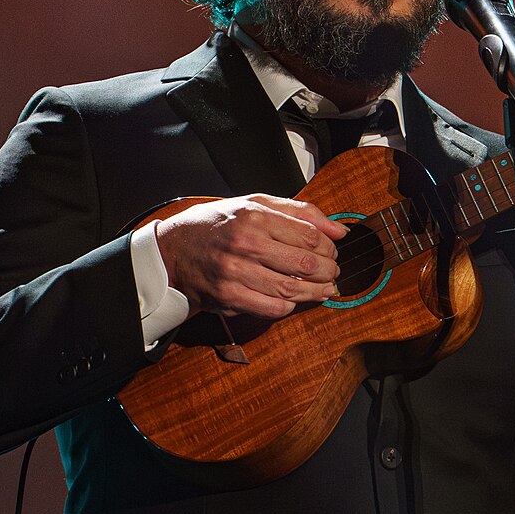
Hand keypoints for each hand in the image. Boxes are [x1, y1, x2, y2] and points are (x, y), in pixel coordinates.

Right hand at [154, 194, 348, 318]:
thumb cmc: (219, 224)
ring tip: (325, 288)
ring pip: (291, 289)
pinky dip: (291, 306)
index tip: (333, 251)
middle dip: (329, 271)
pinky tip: (296, 298)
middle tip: (333, 272)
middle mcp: (245, 244)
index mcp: (254, 216)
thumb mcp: (255, 204)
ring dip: (316, 292)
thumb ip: (300, 212)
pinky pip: (272, 308)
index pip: (310, 235)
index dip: (329, 247)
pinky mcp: (228, 297)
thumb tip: (340, 229)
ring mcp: (235, 272)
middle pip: (305, 263)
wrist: (174, 248)